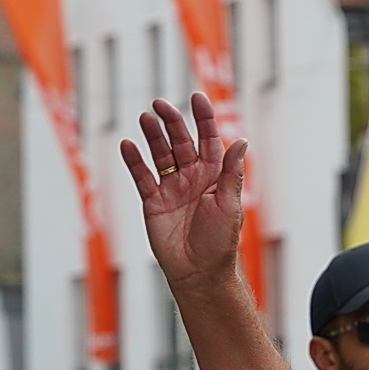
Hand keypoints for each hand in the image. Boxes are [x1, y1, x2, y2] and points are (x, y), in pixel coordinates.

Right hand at [120, 94, 247, 293]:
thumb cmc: (220, 241)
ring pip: (160, 155)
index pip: (209, 140)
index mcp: (215, 176)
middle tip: (160, 105)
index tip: (197, 97)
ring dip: (152, 136)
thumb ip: (231, 172)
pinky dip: (134, 161)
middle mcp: (193, 178)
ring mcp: (172, 188)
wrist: (199, 272)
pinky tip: (128, 145)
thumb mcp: (229, 204)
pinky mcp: (153, 201)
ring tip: (145, 118)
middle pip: (181, 142)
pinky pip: (142, 177)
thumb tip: (240, 141)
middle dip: (172, 122)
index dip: (203, 119)